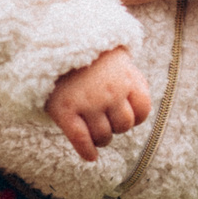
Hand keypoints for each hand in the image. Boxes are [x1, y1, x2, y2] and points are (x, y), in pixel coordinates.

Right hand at [44, 46, 151, 161]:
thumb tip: (141, 111)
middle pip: (123, 125)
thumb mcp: (118, 61)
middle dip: (116, 127)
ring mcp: (88, 102)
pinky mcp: (65, 110)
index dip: (135, 117)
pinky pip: (81, 139)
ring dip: (101, 139)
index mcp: (126, 78)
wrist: (55, 42)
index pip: (143, 110)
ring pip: (103, 136)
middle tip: (104, 120)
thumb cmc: (89, 56)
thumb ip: (133, 82)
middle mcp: (110, 92)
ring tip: (94, 131)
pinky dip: (87, 151)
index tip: (123, 115)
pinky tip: (90, 156)